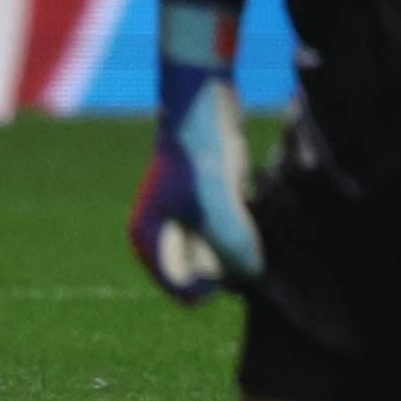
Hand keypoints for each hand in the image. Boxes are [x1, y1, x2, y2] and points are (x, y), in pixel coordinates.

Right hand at [128, 68, 264, 305]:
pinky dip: (241, 231)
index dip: (213, 286)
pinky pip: (228, 233)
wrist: (203, 109)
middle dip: (225, 266)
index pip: (183, 291)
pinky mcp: (206, 205)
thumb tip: (251, 274)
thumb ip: (232, 246)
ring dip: (236, 248)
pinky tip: (250, 213)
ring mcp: (184, 220)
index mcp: (149, 241)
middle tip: (243, 239)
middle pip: (201, 273)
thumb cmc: (198, 159)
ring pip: (218, 254)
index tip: (232, 261)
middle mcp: (161, 235)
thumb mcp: (215, 208)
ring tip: (246, 222)